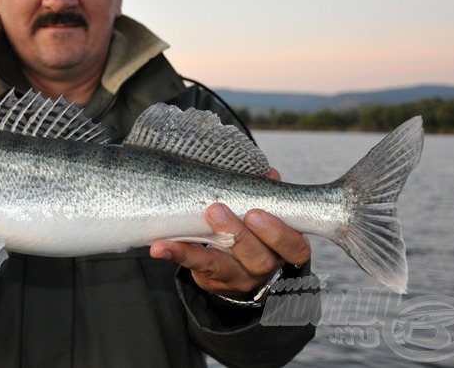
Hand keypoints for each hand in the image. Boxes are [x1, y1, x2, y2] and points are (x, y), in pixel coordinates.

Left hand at [149, 169, 309, 297]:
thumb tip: (270, 173)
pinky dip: (177, 254)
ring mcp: (238, 278)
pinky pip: (195, 268)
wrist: (239, 268)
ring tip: (187, 226)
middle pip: (259, 258)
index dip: (278, 233)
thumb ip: (268, 195)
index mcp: (286, 250)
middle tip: (217, 210)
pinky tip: (159, 246)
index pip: (293, 247)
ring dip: (201, 246)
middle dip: (238, 234)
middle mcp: (265, 268)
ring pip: (223, 266)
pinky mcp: (212, 280)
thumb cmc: (256, 231)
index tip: (255, 212)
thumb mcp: (269, 216)